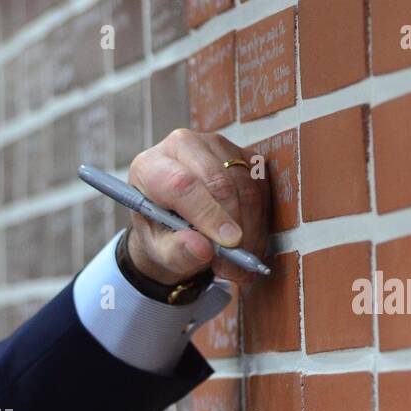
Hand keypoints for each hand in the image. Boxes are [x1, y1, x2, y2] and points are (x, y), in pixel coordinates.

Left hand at [125, 129, 270, 287]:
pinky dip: (259, 221)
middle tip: (234, 264)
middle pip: (219, 180)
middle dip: (233, 225)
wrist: (172, 223)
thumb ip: (176, 251)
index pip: (182, 184)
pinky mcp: (241, 155)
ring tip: (238, 263)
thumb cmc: (160, 233)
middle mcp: (183, 146)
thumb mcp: (159, 250)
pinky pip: (260, 187)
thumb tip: (202, 249)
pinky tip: (249, 244)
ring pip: (245, 185)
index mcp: (150, 166)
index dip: (208, 214)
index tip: (228, 244)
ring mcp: (215, 146)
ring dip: (249, 229)